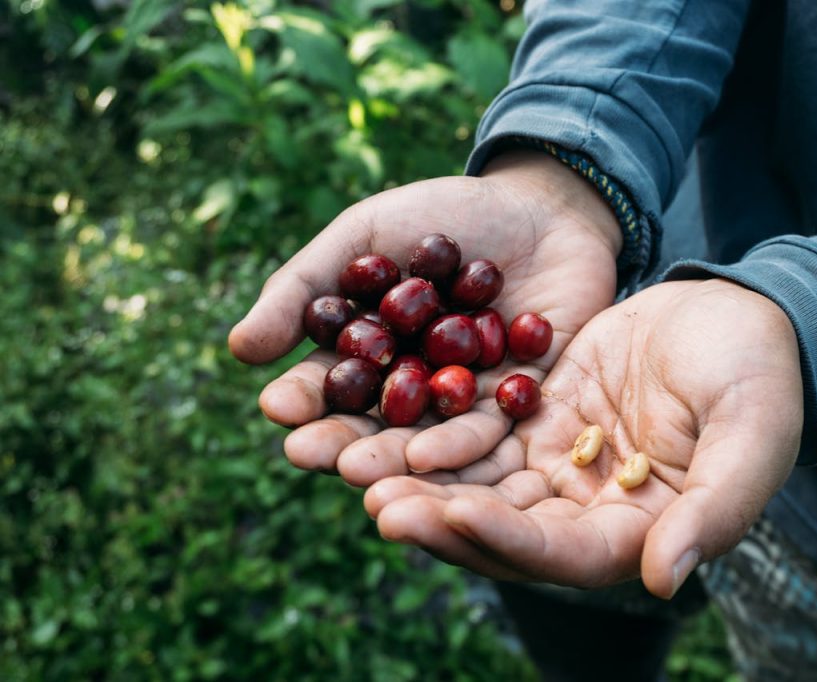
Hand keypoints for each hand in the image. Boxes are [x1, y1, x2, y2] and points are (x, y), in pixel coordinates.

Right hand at [229, 150, 620, 480]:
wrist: (541, 206)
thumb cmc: (444, 215)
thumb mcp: (366, 236)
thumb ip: (307, 288)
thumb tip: (239, 349)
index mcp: (372, 355)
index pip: (329, 385)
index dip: (302, 397)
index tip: (276, 408)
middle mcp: (417, 388)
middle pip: (375, 424)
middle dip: (341, 440)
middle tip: (310, 455)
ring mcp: (470, 399)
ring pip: (430, 437)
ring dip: (394, 455)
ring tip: (362, 470)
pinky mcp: (524, 401)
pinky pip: (496, 427)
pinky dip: (464, 441)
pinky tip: (434, 455)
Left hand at [364, 279, 803, 596]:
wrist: (741, 315)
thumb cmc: (761, 377)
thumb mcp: (751, 435)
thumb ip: (716, 509)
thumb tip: (664, 579)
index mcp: (642, 532)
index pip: (564, 555)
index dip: (508, 539)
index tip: (453, 513)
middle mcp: (590, 511)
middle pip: (506, 532)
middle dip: (442, 521)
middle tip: (377, 505)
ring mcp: (561, 466)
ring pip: (482, 486)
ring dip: (424, 484)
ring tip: (360, 470)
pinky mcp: (541, 420)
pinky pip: (481, 434)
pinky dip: (437, 435)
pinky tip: (387, 423)